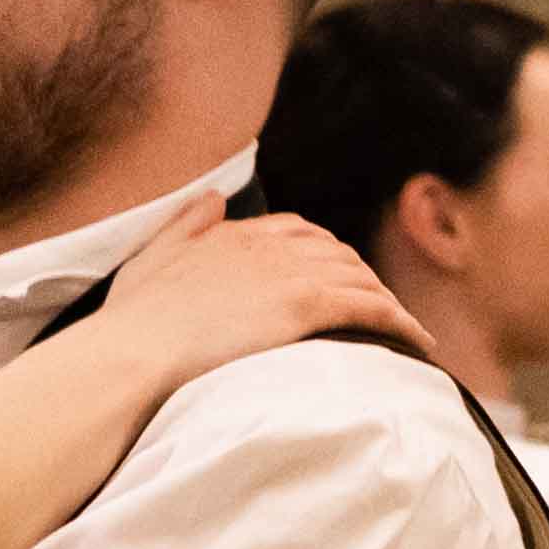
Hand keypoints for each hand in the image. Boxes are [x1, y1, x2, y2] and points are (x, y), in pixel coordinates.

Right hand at [91, 194, 418, 379]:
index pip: (295, 230)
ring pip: (358, 276)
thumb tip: (213, 196)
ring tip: (400, 326)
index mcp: (233, 233)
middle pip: (334, 250)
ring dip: (384, 298)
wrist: (134, 352)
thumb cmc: (133, 321)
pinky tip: (415, 340)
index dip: (321, 250)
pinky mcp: (306, 305)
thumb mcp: (152, 256)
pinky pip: (370, 307)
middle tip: (375, 304)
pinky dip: (399, 321)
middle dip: (359, 274)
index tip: (334, 272)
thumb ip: (187, 223)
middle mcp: (268, 246)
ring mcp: (289, 273)